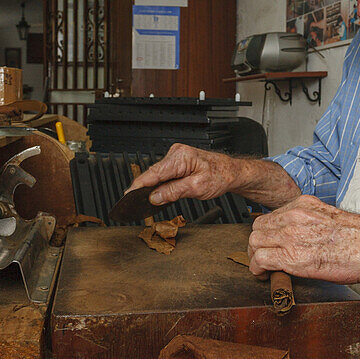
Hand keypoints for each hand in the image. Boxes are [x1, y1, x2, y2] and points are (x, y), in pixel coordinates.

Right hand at [128, 143, 301, 208]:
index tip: (127, 196)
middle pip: (153, 174)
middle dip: (144, 189)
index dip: (138, 186)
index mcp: (180, 157)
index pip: (152, 173)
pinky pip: (163, 173)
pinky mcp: (177, 161)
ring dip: (153, 187)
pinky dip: (160, 183)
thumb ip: (173, 192)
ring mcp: (176, 156)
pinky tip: (158, 193)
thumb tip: (153, 197)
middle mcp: (176, 153)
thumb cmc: (220, 176)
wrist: (231, 172)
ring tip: (146, 201)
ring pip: (157, 174)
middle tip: (135, 205)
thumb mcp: (196, 188)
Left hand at [246, 195, 359, 282]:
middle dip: (257, 244)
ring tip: (263, 267)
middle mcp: (295, 215)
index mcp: (304, 205)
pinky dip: (258, 268)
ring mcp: (292, 234)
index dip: (267, 233)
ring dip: (255, 256)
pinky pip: (261, 259)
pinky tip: (263, 274)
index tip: (270, 243)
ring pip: (255, 242)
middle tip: (262, 257)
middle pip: (258, 227)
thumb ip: (312, 223)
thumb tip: (302, 237)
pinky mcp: (293, 255)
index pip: (271, 216)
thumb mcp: (332, 220)